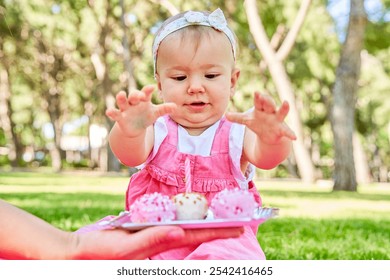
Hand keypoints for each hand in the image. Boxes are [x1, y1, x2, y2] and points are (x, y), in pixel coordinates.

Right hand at [70, 226, 243, 259]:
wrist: (77, 254)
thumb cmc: (97, 254)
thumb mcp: (124, 249)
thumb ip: (151, 241)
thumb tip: (180, 231)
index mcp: (157, 246)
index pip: (192, 236)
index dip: (216, 231)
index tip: (238, 227)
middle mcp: (158, 244)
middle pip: (192, 234)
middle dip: (215, 229)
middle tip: (237, 223)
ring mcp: (152, 241)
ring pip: (182, 230)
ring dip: (201, 224)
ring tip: (220, 218)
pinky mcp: (143, 236)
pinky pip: (166, 227)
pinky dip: (181, 221)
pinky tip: (187, 216)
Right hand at [106, 85, 175, 137]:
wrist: (135, 127)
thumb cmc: (146, 116)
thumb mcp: (155, 113)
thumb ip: (164, 109)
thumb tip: (175, 106)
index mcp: (143, 100)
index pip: (145, 93)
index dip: (147, 90)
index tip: (152, 87)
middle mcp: (133, 102)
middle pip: (133, 96)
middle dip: (135, 95)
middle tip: (139, 96)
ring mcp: (125, 109)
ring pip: (122, 102)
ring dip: (121, 98)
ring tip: (121, 95)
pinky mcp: (120, 117)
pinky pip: (115, 113)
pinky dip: (112, 112)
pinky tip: (109, 111)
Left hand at [226, 92, 295, 144]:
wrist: (269, 135)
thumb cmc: (258, 123)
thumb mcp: (247, 120)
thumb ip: (237, 118)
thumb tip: (225, 115)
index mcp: (261, 109)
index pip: (259, 102)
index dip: (258, 97)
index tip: (256, 92)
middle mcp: (270, 112)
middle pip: (269, 104)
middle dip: (267, 100)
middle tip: (264, 97)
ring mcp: (277, 120)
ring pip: (281, 113)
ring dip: (284, 108)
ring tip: (286, 103)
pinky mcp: (282, 130)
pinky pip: (287, 131)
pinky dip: (291, 134)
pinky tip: (295, 137)